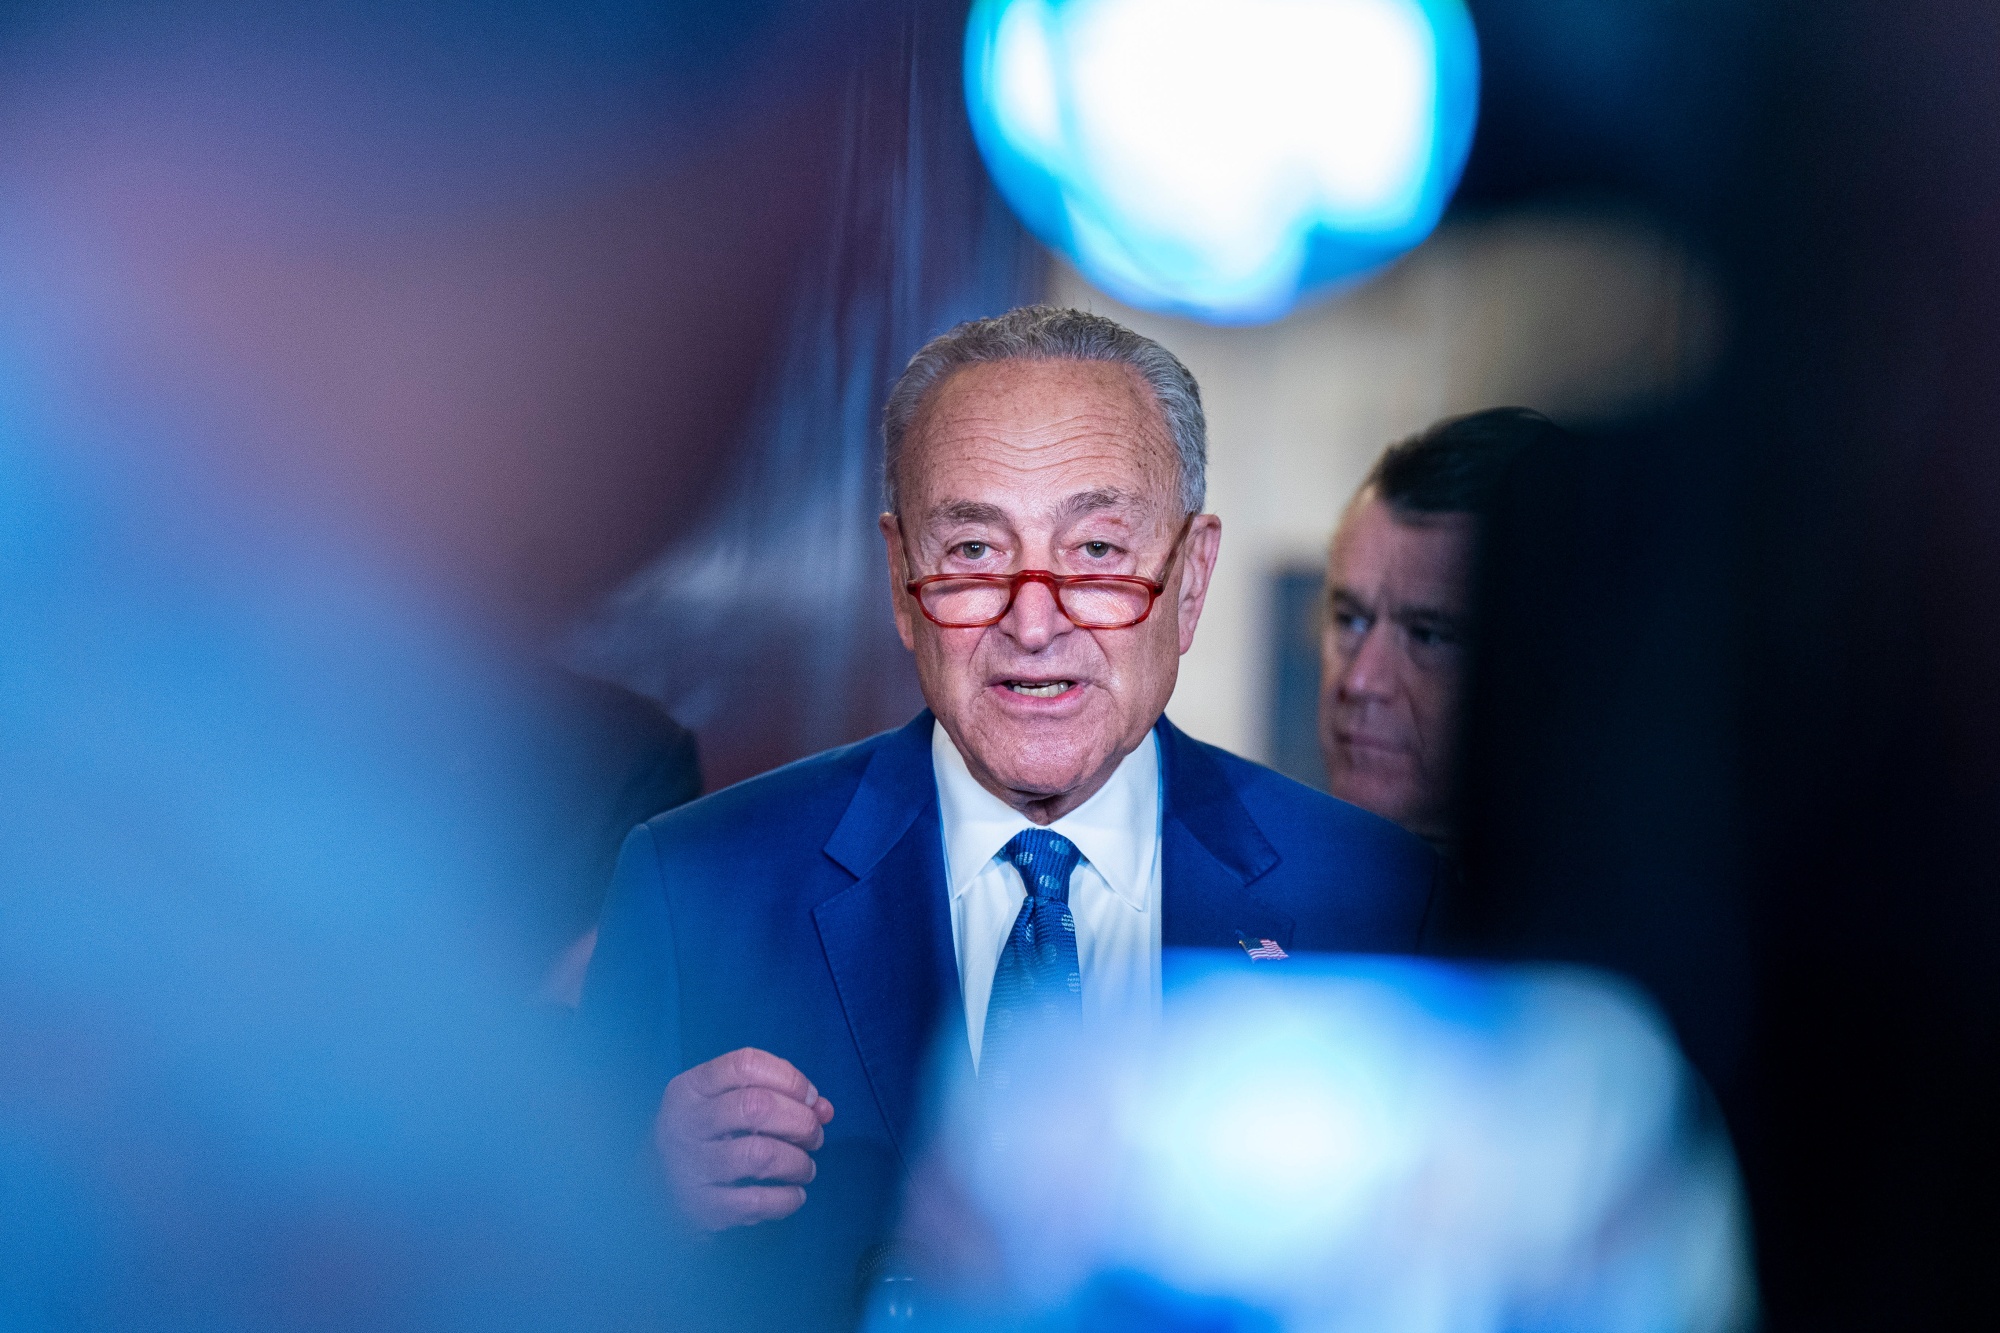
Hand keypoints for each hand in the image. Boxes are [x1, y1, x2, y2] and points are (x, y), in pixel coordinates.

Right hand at [654, 1047, 835, 1229]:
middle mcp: (684, 1123)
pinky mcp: (698, 1208)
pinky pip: (754, 1202)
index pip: (745, 1064)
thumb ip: (777, 1096)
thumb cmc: (704, 1137)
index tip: (810, 1097)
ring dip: (797, 1161)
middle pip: (756, 1107)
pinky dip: (786, 1199)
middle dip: (800, 1121)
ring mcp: (688, 1167)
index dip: (789, 1078)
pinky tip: (793, 1195)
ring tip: (805, 1167)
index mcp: (690, 1088)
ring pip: (759, 1155)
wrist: (652, 1192)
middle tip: (814, 1136)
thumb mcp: (726, 1104)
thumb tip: (823, 1109)